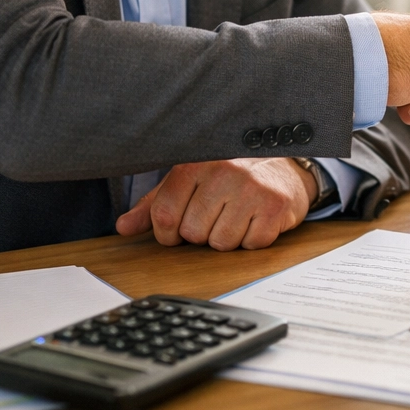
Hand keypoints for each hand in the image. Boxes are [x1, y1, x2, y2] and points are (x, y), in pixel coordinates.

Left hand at [114, 158, 315, 249]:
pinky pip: (252, 245)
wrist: (285, 165)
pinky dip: (254, 239)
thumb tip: (123, 228)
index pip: (165, 215)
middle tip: (218, 215)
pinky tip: (257, 219)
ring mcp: (252, 188)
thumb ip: (154, 205)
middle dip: (203, 234)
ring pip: (221, 243)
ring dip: (229, 238)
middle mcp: (223, 172)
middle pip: (193, 233)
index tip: (179, 230)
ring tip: (238, 216)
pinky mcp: (276, 205)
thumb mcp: (189, 183)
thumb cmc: (231, 176)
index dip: (168, 233)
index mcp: (195, 164)